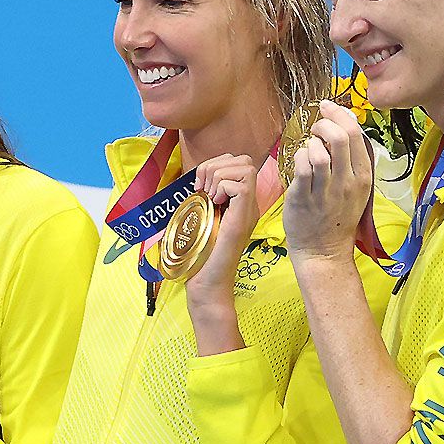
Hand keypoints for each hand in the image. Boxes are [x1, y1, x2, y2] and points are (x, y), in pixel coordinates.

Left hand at [183, 154, 258, 312]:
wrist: (207, 283)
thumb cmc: (201, 256)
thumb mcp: (201, 219)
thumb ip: (204, 199)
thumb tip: (196, 179)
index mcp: (239, 203)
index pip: (238, 163)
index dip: (215, 165)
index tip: (199, 186)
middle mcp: (248, 204)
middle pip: (244, 160)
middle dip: (216, 165)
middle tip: (203, 190)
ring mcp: (247, 211)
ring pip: (245, 167)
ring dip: (218, 176)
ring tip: (208, 198)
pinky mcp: (242, 219)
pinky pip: (241, 186)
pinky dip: (222, 188)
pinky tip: (214, 205)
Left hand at [282, 99, 371, 267]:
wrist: (324, 251)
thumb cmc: (337, 217)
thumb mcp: (355, 189)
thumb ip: (351, 161)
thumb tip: (342, 127)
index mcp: (363, 177)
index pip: (357, 134)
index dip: (341, 114)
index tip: (328, 108)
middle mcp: (347, 183)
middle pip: (341, 137)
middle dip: (325, 122)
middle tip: (316, 126)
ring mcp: (325, 191)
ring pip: (320, 152)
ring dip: (310, 142)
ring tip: (308, 147)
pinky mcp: (304, 199)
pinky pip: (301, 167)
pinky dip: (298, 157)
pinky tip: (298, 161)